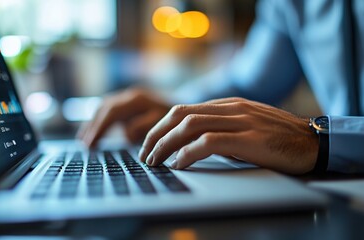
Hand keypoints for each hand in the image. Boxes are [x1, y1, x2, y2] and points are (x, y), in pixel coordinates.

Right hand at [80, 88, 170, 146]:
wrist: (185, 106)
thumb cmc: (174, 117)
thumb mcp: (163, 122)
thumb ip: (144, 127)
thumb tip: (125, 133)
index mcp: (136, 100)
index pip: (110, 113)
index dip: (98, 128)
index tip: (90, 143)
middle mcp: (129, 95)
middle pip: (103, 109)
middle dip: (92, 127)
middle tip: (84, 144)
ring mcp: (127, 97)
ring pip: (103, 107)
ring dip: (92, 123)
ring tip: (84, 139)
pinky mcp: (127, 103)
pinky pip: (108, 110)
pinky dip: (99, 120)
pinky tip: (93, 131)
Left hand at [138, 97, 318, 173]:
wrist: (312, 141)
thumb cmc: (277, 138)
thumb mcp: (244, 128)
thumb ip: (220, 130)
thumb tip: (191, 146)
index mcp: (227, 105)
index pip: (183, 110)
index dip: (161, 127)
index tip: (150, 144)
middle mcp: (230, 108)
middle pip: (180, 114)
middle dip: (156, 134)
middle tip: (145, 154)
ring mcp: (239, 120)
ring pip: (189, 125)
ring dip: (166, 144)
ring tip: (155, 161)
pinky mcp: (248, 137)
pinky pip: (209, 141)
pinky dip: (188, 152)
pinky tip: (179, 163)